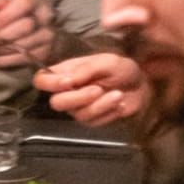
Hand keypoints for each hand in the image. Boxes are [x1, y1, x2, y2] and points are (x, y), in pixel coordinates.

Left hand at [0, 0, 54, 69]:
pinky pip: (22, 59)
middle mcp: (46, 18)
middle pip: (25, 27)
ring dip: (1, 49)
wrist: (42, 33)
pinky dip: (3, 61)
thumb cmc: (21, 17)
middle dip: (3, 34)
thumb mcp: (11, 6)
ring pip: (23, 45)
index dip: (6, 15)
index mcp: (37, 2)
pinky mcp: (44, 54)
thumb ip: (2, 4)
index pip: (25, 4)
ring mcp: (47, 37)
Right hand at [34, 54, 148, 126]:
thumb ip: (87, 69)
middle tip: (98, 90)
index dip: (50, 83)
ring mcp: (78, 108)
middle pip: (56, 102)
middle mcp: (67, 92)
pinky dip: (108, 111)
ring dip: (99, 104)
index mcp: (66, 73)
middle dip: (78, 98)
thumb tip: (68, 80)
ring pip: (77, 114)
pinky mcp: (91, 120)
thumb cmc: (122, 70)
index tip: (69, 81)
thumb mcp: (108, 61)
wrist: (142, 87)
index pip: (41, 80)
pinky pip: (93, 121)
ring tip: (118, 94)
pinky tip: (119, 103)